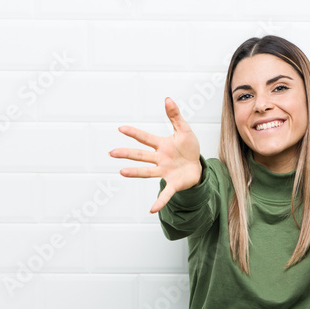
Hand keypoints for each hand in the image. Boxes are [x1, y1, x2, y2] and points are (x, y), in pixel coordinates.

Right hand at [110, 97, 201, 213]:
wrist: (198, 167)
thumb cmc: (188, 148)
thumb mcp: (184, 130)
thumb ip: (175, 116)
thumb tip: (167, 99)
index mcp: (161, 145)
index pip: (145, 138)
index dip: (134, 133)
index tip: (121, 128)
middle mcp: (159, 159)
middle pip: (140, 155)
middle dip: (126, 154)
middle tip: (111, 153)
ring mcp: (165, 172)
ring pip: (148, 172)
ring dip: (135, 173)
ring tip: (122, 173)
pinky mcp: (173, 184)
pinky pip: (165, 193)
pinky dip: (159, 201)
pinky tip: (152, 210)